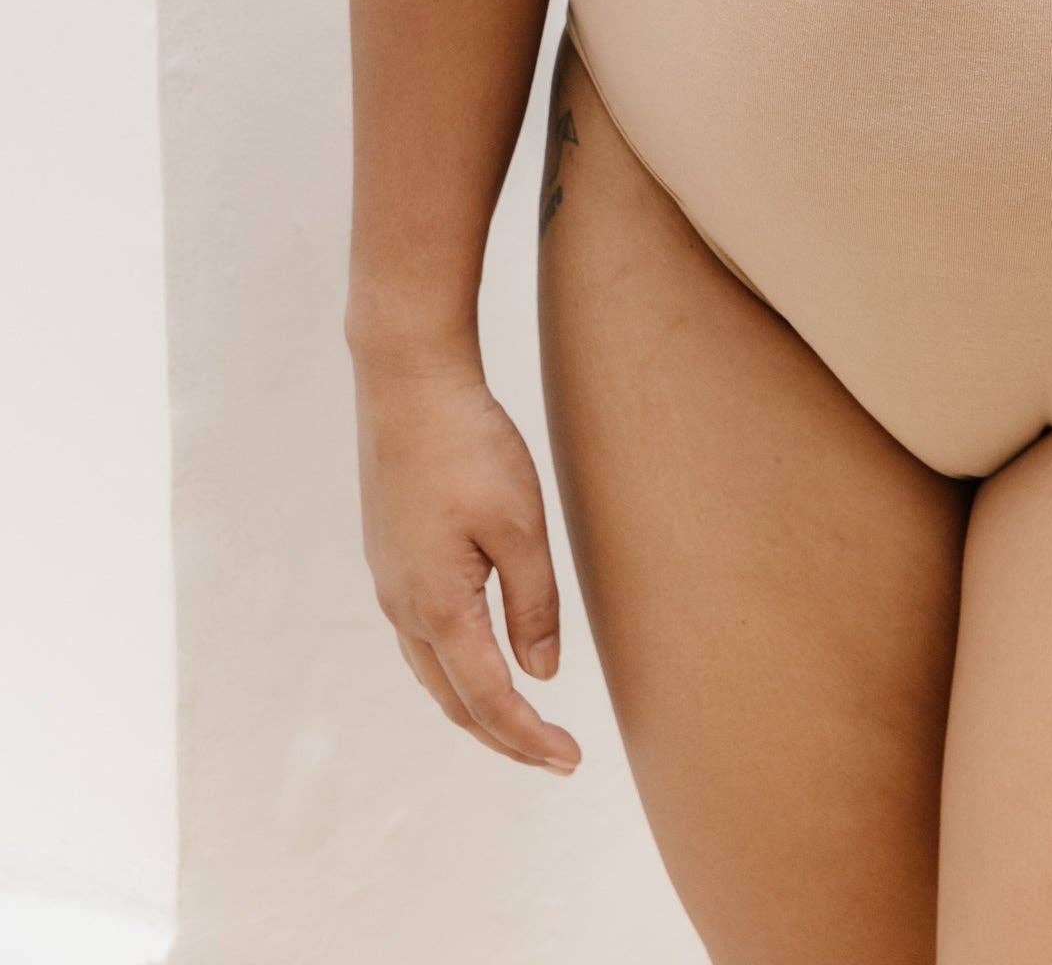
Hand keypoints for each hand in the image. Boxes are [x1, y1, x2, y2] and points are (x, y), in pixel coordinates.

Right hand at [354, 352, 581, 773]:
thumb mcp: (520, 524)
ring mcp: (389, 583)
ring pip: (432, 672)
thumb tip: (541, 674)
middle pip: (453, 700)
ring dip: (475, 705)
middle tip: (553, 754)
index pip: (488, 700)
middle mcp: (403, 607)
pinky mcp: (389, 558)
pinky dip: (454, 667)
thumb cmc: (469, 444)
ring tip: (522, 719)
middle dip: (503, 735)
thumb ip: (533, 604)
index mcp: (438, 607)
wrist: (407, 383)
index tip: (569, 761)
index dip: (529, 738)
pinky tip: (477, 655)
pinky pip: (420, 638)